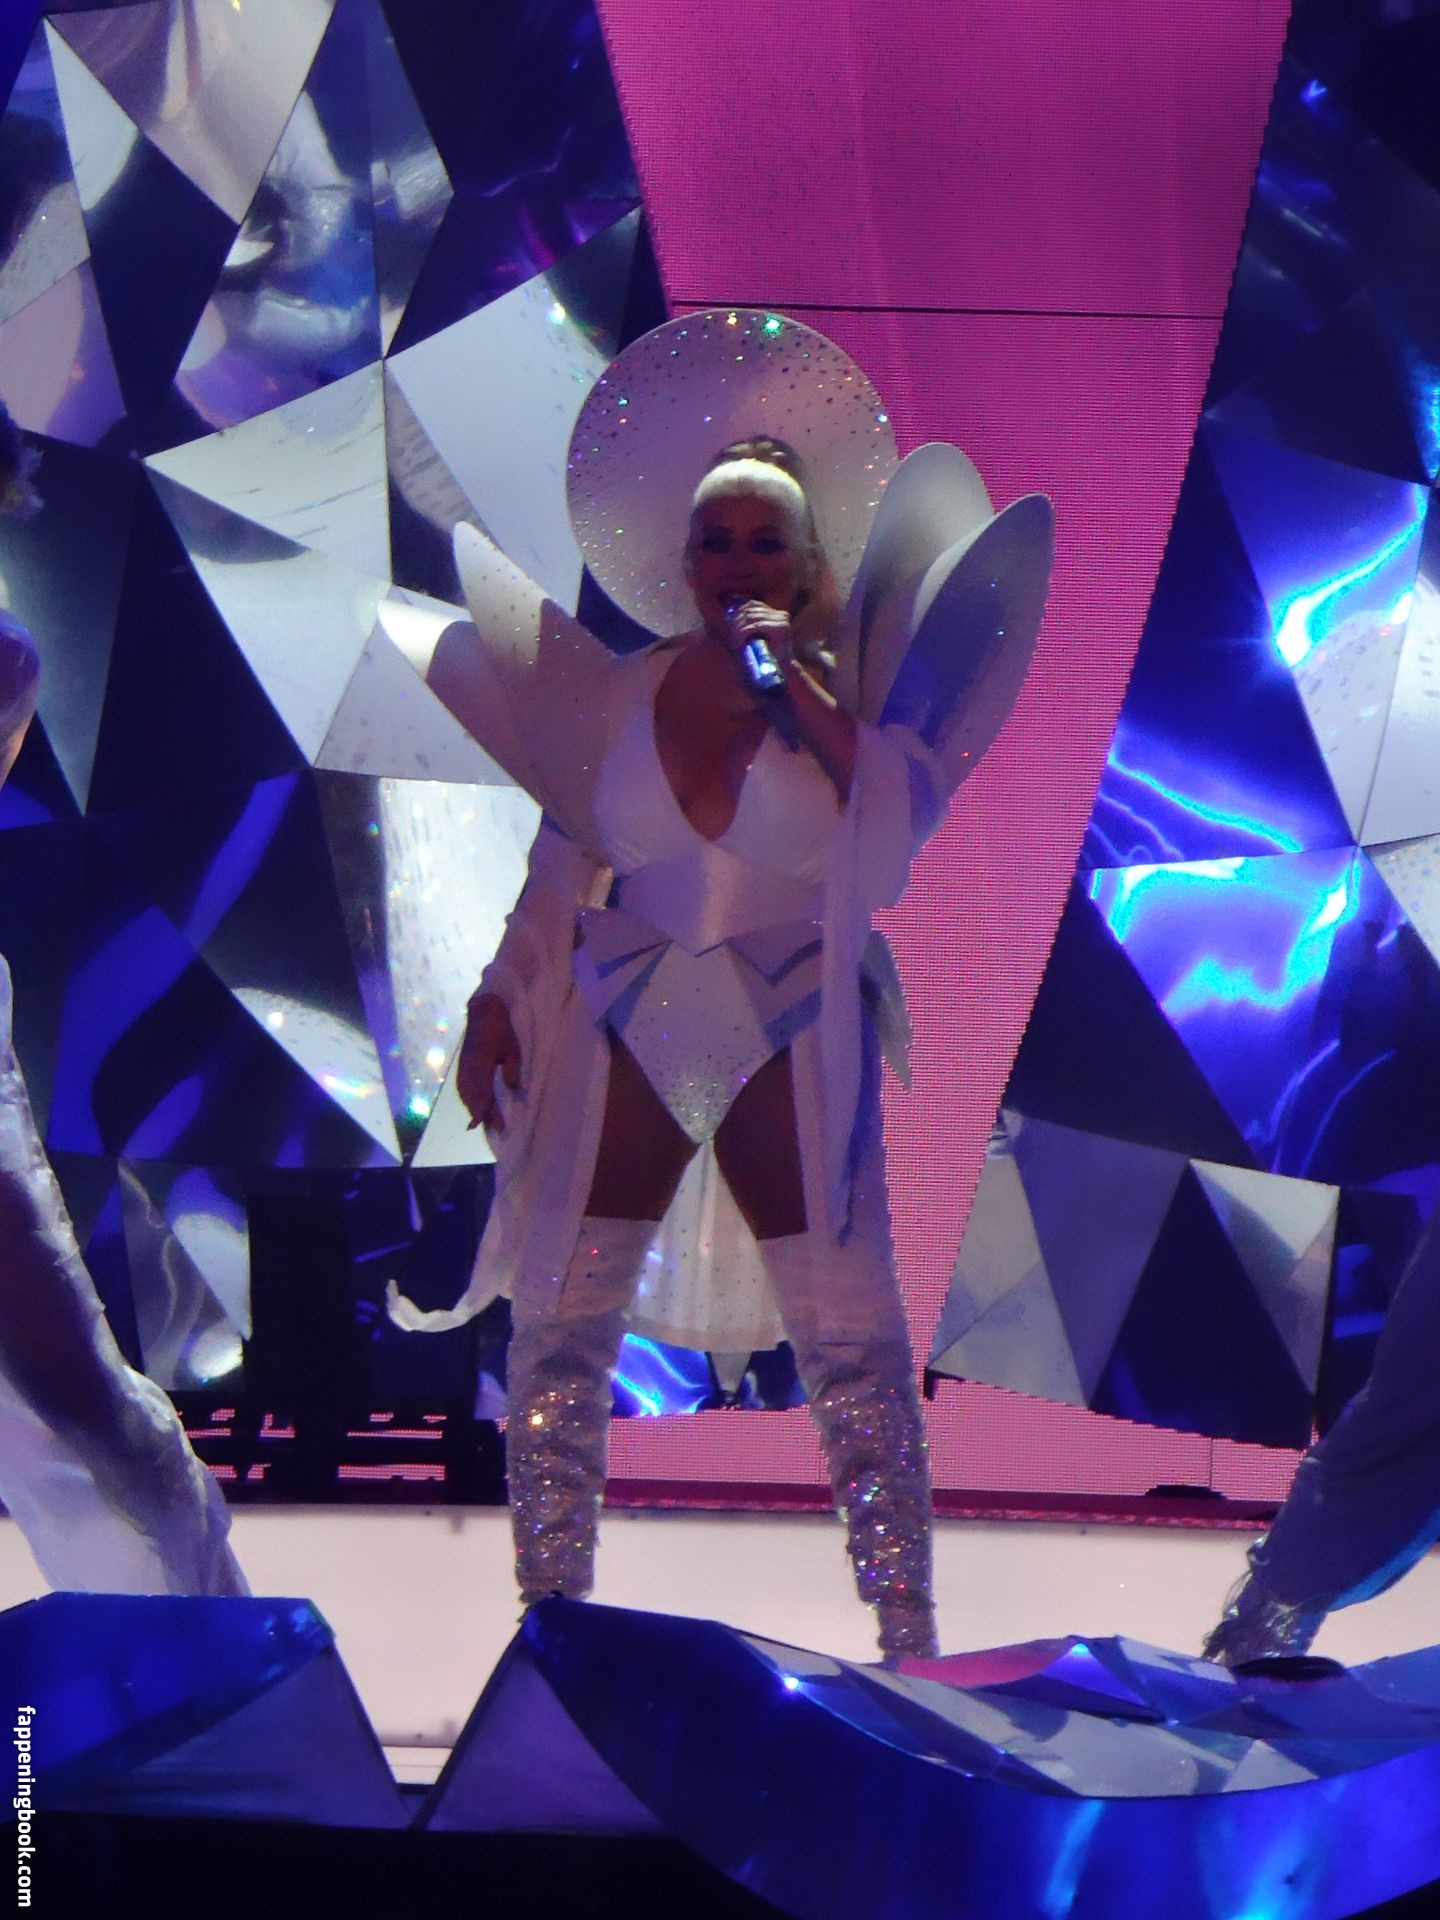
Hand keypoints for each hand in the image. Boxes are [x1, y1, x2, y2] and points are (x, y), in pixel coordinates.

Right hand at [456, 993, 521, 1131]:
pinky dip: (466, 1097)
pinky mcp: (462, 1062)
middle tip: (495, 1128)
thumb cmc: (501, 1028)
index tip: (493, 1127)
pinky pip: (462, 1085)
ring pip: (465, 1093)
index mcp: (482, 1065)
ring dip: (473, 1107)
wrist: (483, 1010)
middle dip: (482, 1114)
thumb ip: (512, 1070)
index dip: (486, 1113)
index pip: (483, 1094)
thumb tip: (513, 1089)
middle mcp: (469, 1068)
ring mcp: (463, 1065)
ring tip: (482, 1120)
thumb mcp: (512, 1048)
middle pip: (473, 1097)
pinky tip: (471, 1102)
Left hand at [726, 598, 795, 666]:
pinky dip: (746, 631)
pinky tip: (739, 638)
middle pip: (752, 610)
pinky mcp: (781, 627)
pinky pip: (757, 625)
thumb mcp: (757, 634)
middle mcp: (781, 614)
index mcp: (777, 613)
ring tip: (732, 635)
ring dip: (740, 626)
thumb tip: (729, 613)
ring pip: (753, 617)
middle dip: (737, 619)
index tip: (728, 620)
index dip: (739, 610)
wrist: (782, 667)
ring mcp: (782, 620)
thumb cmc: (768, 652)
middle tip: (728, 629)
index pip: (753, 604)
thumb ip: (750, 623)